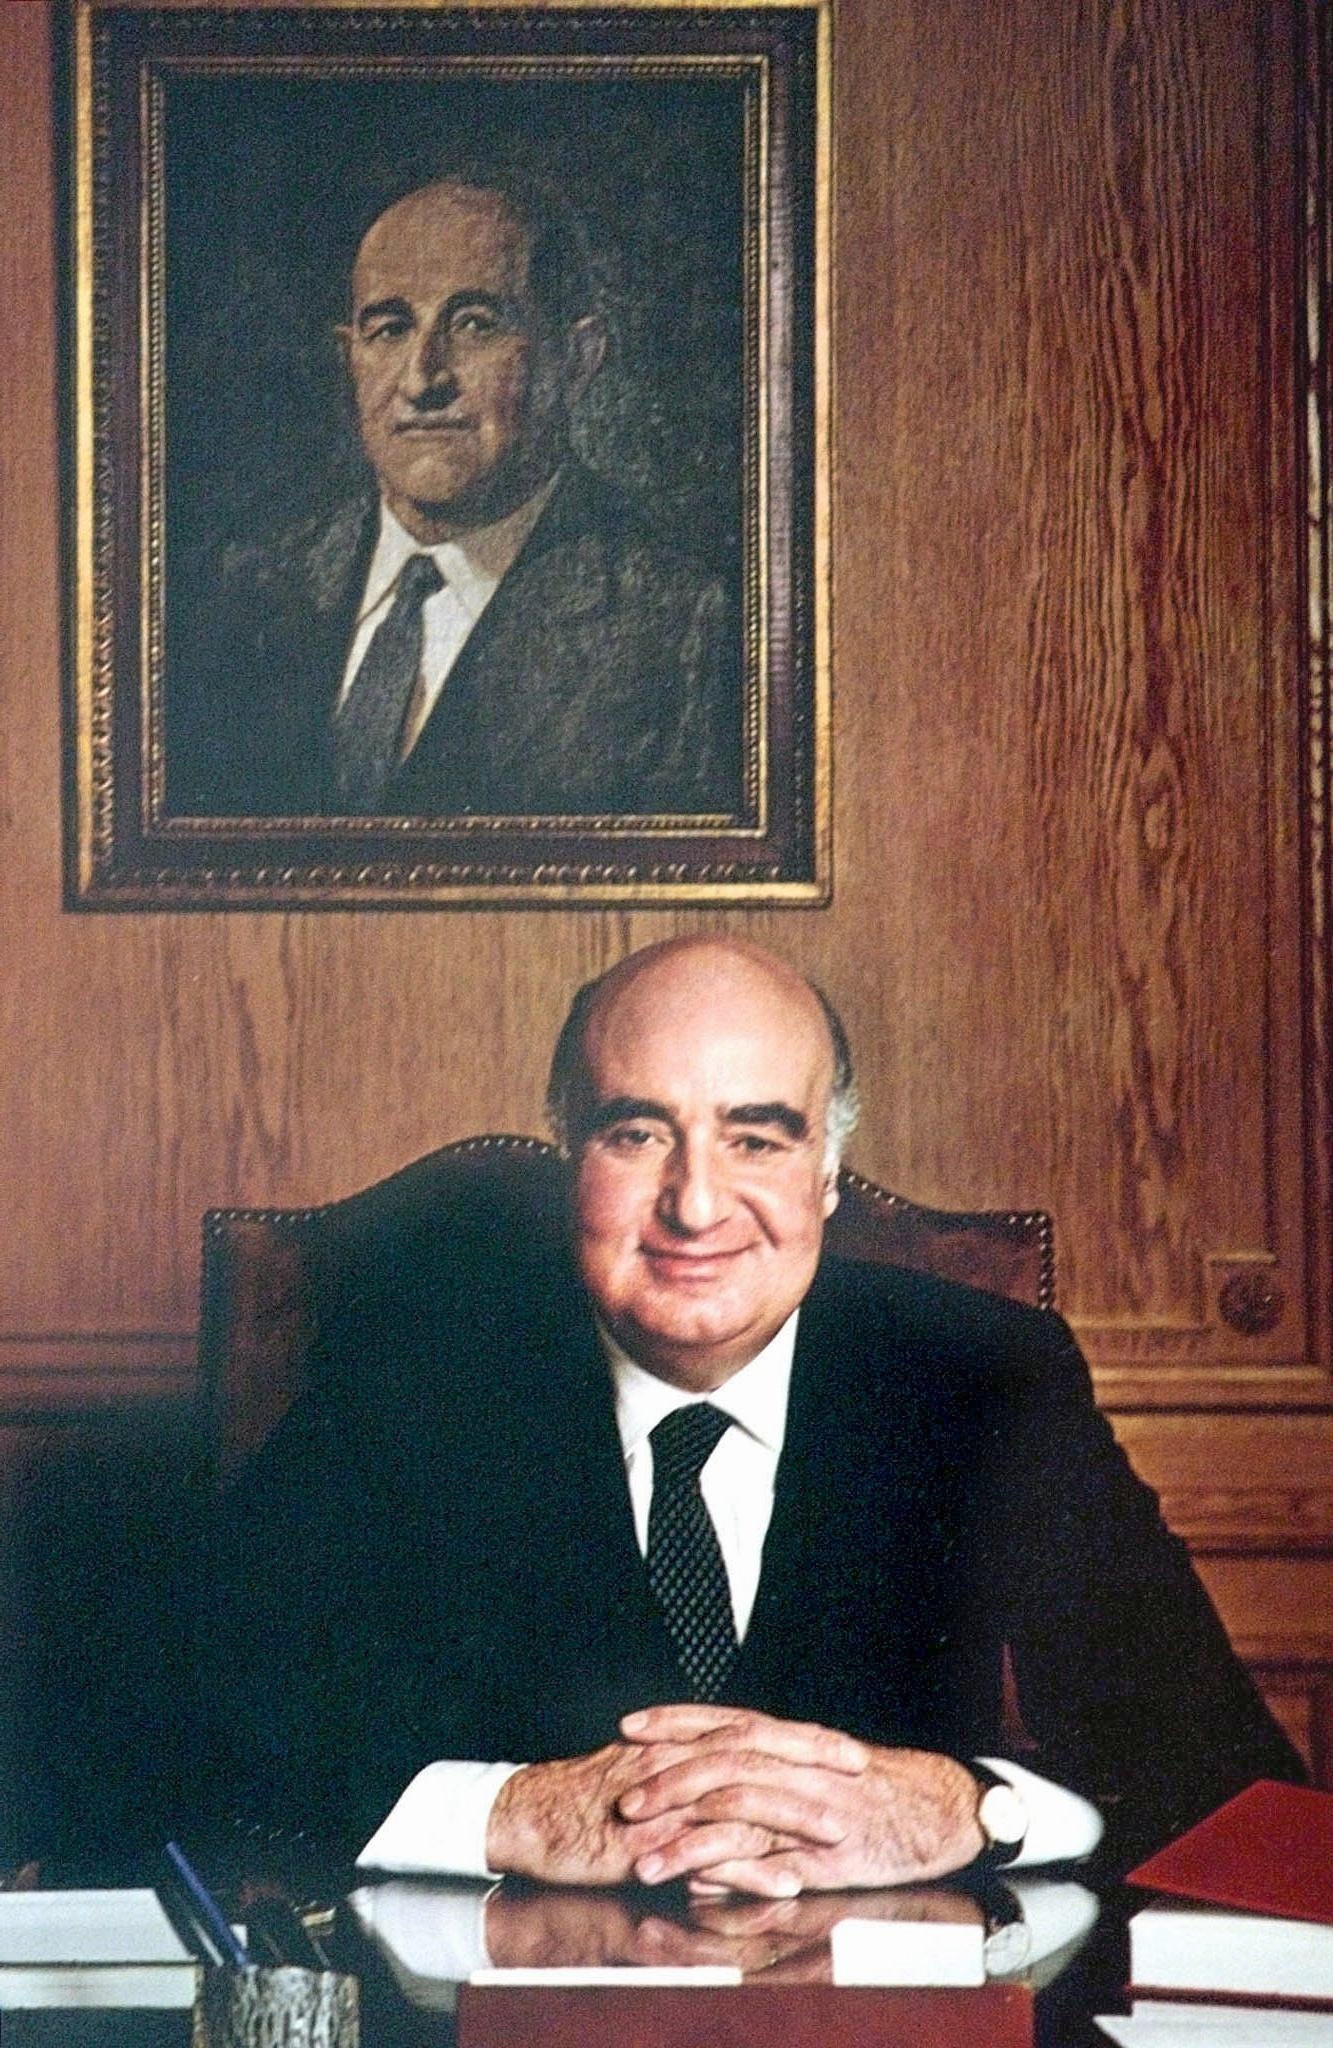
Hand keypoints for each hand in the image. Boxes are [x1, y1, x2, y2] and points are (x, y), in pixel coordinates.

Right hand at [485, 1737, 838, 1886]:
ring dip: (793, 1817)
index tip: (848, 1747)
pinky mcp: (653, 1840)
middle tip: (860, 1768)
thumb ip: (689, 1770)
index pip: (756, 1730)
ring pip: (740, 1799)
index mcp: (682, 1743)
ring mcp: (666, 1799)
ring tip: (839, 1832)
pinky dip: (751, 1867)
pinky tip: (785, 1881)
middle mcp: (679, 1760)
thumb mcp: (645, 1771)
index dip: (803, 1738)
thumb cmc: (586, 1797)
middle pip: (757, 1750)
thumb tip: (730, 1771)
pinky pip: (710, 1853)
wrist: (531, 1815)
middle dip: (813, 1759)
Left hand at [617, 1705, 984, 1894]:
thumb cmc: (879, 1790)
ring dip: (685, 1833)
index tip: (629, 1727)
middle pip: (720, 1760)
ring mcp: (811, 1806)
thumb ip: (770, 1771)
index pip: (722, 1720)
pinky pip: (770, 1859)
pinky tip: (695, 1882)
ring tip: (642, 1855)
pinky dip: (728, 1868)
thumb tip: (717, 1786)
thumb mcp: (819, 1769)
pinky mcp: (827, 1852)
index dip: (674, 1721)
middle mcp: (797, 1765)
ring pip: (737, 1810)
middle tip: (624, 1799)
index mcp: (792, 1741)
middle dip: (667, 1778)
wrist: (942, 1808)